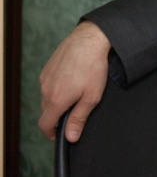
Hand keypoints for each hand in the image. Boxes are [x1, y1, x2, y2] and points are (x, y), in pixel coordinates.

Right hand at [38, 21, 110, 141]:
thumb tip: (70, 137)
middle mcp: (45, 90)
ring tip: (76, 94)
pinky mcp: (47, 68)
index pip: (45, 124)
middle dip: (58, 116)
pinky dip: (57, 88)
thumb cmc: (93, 67)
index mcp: (56, 100)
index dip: (52, 133)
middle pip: (47, 111)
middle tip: (75, 113)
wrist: (88, 39)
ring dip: (58, 101)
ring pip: (47, 97)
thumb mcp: (91, 97)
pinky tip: (72, 81)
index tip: (61, 134)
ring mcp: (44, 78)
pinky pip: (49, 84)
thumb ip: (79, 118)